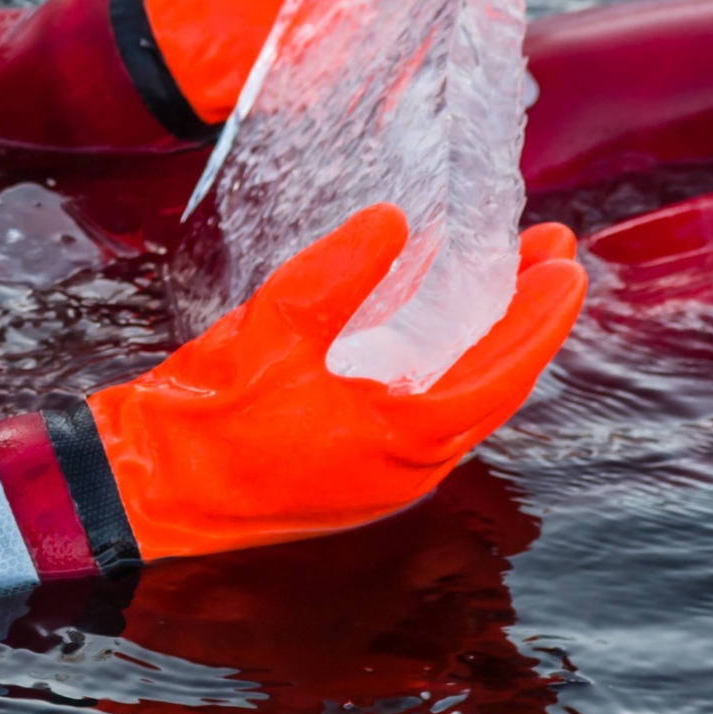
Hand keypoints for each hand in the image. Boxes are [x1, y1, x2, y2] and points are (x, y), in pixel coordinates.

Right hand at [85, 204, 585, 560]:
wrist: (147, 488)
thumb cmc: (207, 421)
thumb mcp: (270, 330)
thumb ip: (337, 276)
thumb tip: (391, 224)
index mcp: (402, 440)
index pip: (501, 373)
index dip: (540, 317)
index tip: (565, 264)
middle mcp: (409, 467)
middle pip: (491, 385)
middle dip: (523, 317)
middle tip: (549, 253)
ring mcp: (383, 474)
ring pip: (459, 401)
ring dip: (486, 338)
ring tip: (502, 277)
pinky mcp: (354, 469)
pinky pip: (421, 412)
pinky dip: (442, 363)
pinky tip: (434, 325)